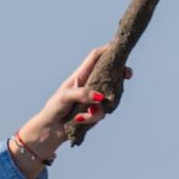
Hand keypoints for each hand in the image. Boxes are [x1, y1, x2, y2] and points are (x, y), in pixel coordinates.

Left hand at [13, 47, 124, 168]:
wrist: (51, 129)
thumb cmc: (55, 108)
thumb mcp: (65, 96)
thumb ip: (82, 93)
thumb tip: (99, 97)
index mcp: (81, 74)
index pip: (96, 57)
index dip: (108, 50)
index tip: (119, 49)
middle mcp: (90, 84)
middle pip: (110, 73)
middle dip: (121, 72)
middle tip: (127, 75)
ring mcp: (95, 98)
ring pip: (111, 95)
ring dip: (102, 104)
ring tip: (87, 111)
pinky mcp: (96, 112)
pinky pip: (102, 112)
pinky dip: (92, 117)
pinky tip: (79, 119)